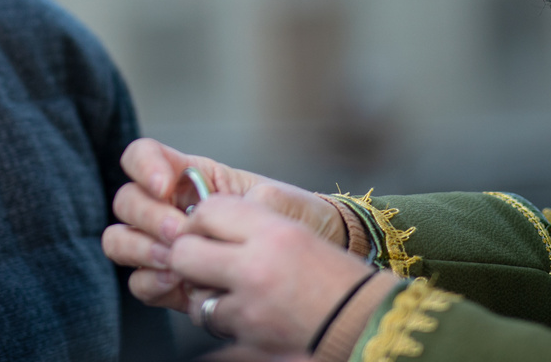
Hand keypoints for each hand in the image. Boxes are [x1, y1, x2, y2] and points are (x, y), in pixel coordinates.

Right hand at [101, 139, 347, 310]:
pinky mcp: (166, 281)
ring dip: (141, 249)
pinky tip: (178, 283)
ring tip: (176, 261)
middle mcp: (166, 207)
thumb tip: (227, 212)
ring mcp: (161, 245)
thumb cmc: (288, 221)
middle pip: (126, 200)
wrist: (301, 265)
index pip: (142, 155)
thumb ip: (250, 201)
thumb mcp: (277, 200)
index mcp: (187, 175)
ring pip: (119, 239)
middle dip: (150, 216)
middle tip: (180, 233)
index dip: (144, 165)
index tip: (166, 185)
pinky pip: (137, 282)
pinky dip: (151, 282)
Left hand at [173, 196, 373, 352]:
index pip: (208, 210)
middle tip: (201, 259)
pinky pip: (213, 324)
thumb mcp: (296, 233)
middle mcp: (256, 267)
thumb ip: (251, 225)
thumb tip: (204, 221)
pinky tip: (241, 314)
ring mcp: (250, 308)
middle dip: (187, 255)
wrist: (366, 324)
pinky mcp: (249, 340)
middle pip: (185, 252)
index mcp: (273, 232)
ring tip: (228, 292)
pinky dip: (222, 320)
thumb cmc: (337, 278)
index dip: (201, 219)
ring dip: (205, 294)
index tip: (206, 227)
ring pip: (195, 296)